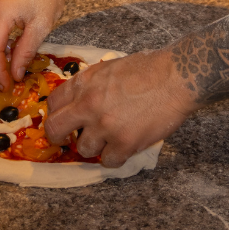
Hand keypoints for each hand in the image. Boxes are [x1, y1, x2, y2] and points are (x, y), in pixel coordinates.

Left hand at [43, 49, 196, 167]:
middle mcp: (88, 105)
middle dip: (59, 136)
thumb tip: (80, 98)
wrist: (175, 77)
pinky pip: (108, 161)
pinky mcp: (124, 143)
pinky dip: (115, 157)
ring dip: (94, 147)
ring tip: (108, 140)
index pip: (53, 103)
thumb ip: (91, 84)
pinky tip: (123, 147)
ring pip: (83, 149)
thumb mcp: (109, 68)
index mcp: (84, 83)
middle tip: (69, 139)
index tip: (65, 119)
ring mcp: (105, 126)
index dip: (57, 113)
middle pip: (55, 129)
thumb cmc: (148, 68)